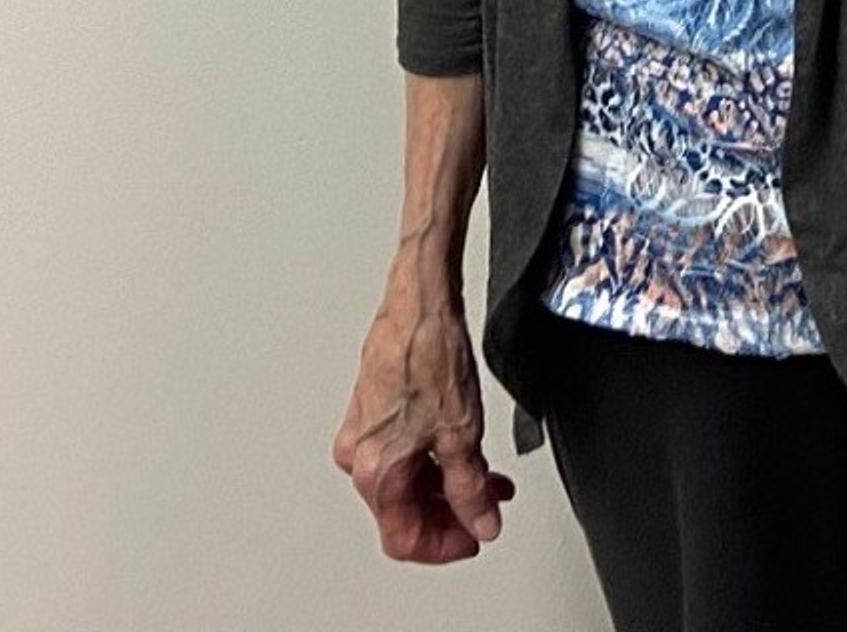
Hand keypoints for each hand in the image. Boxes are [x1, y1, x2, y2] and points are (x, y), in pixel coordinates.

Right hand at [332, 274, 509, 562]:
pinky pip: (401, 454)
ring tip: (487, 480)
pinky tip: (462, 453)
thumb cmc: (429, 352)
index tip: (475, 537)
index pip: (404, 538)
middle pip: (404, 511)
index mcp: (375, 470)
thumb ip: (472, 488)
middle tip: (487, 510)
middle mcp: (359, 456)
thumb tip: (482, 522)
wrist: (420, 300)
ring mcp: (362, 432)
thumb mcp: (462, 433)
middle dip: (451, 514)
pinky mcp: (372, 410)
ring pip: (405, 482)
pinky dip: (434, 461)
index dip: (444, 546)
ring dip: (447, 487)